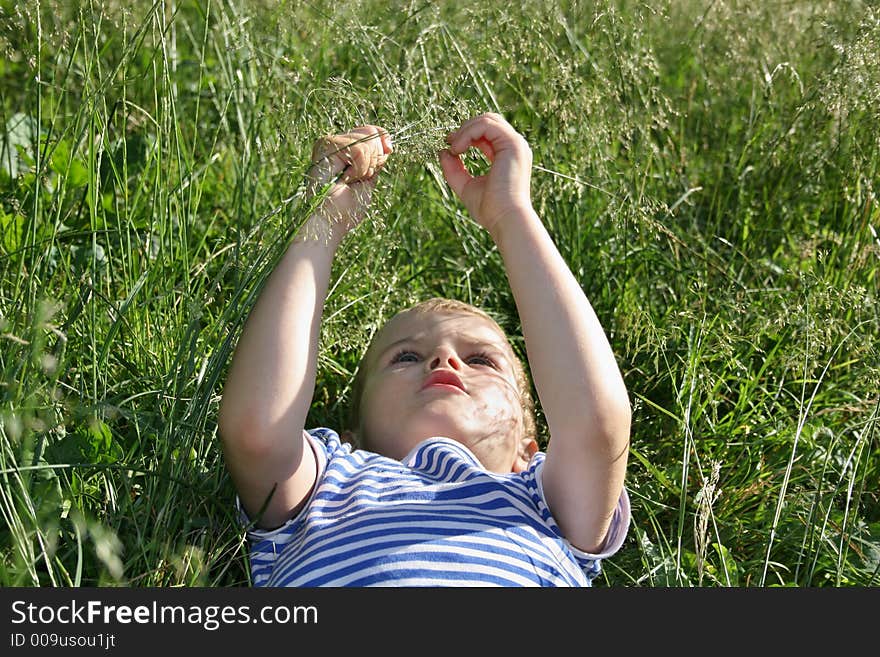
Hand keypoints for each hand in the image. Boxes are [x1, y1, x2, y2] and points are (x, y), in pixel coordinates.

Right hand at [305, 125, 391, 235]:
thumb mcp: (369, 181)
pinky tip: (344, 179)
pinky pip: (358, 149)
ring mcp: (330, 144)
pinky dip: (358, 168)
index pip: (371, 130)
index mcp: (346, 151)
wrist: (330, 222)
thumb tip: (387, 143)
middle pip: (371, 132)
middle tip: (356, 179)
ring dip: (365, 168)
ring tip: (348, 181)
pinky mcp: (326, 146)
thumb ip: (376, 161)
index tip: (389, 149)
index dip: (383, 138)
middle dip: (374, 160)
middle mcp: (337, 144)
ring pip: (366, 141)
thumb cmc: (346, 209)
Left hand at [439, 113, 533, 235]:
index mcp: (506, 155)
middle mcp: (514, 147)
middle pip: (488, 120)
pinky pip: (487, 125)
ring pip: (487, 119)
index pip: (487, 132)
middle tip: (449, 142)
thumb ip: (454, 169)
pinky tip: (458, 148)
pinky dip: (468, 133)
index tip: (449, 144)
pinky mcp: (513, 144)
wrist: (504, 218)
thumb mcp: (465, 185)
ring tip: (454, 148)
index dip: (466, 133)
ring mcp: (515, 144)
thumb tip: (443, 151)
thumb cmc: (489, 209)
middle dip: (466, 128)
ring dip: (465, 130)